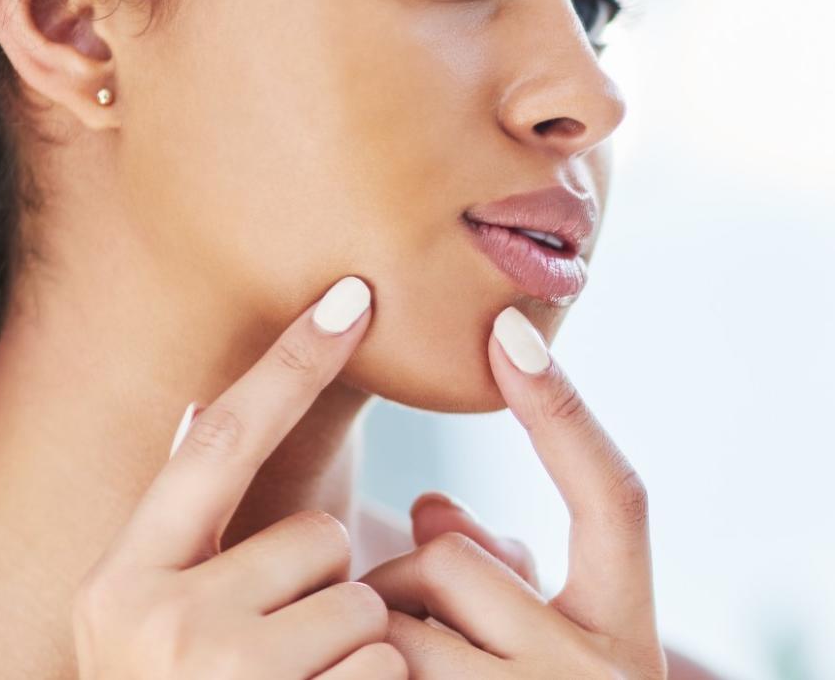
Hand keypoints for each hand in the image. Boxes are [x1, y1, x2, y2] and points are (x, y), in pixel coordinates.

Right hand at [71, 275, 408, 678]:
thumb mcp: (143, 624)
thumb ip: (178, 529)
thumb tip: (195, 409)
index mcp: (120, 581)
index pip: (218, 442)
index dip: (290, 366)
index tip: (349, 299)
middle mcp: (160, 621)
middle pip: (316, 538)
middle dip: (321, 590)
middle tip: (278, 662)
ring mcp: (221, 675)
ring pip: (359, 604)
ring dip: (350, 653)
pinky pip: (386, 669)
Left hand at [357, 305, 667, 677]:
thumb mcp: (536, 657)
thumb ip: (495, 575)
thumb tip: (430, 508)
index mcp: (624, 642)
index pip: (614, 499)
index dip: (562, 410)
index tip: (507, 326)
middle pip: (452, 556)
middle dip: (404, 577)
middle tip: (399, 624)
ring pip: (396, 608)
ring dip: (371, 625)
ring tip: (376, 666)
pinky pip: (370, 661)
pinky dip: (346, 663)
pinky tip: (348, 677)